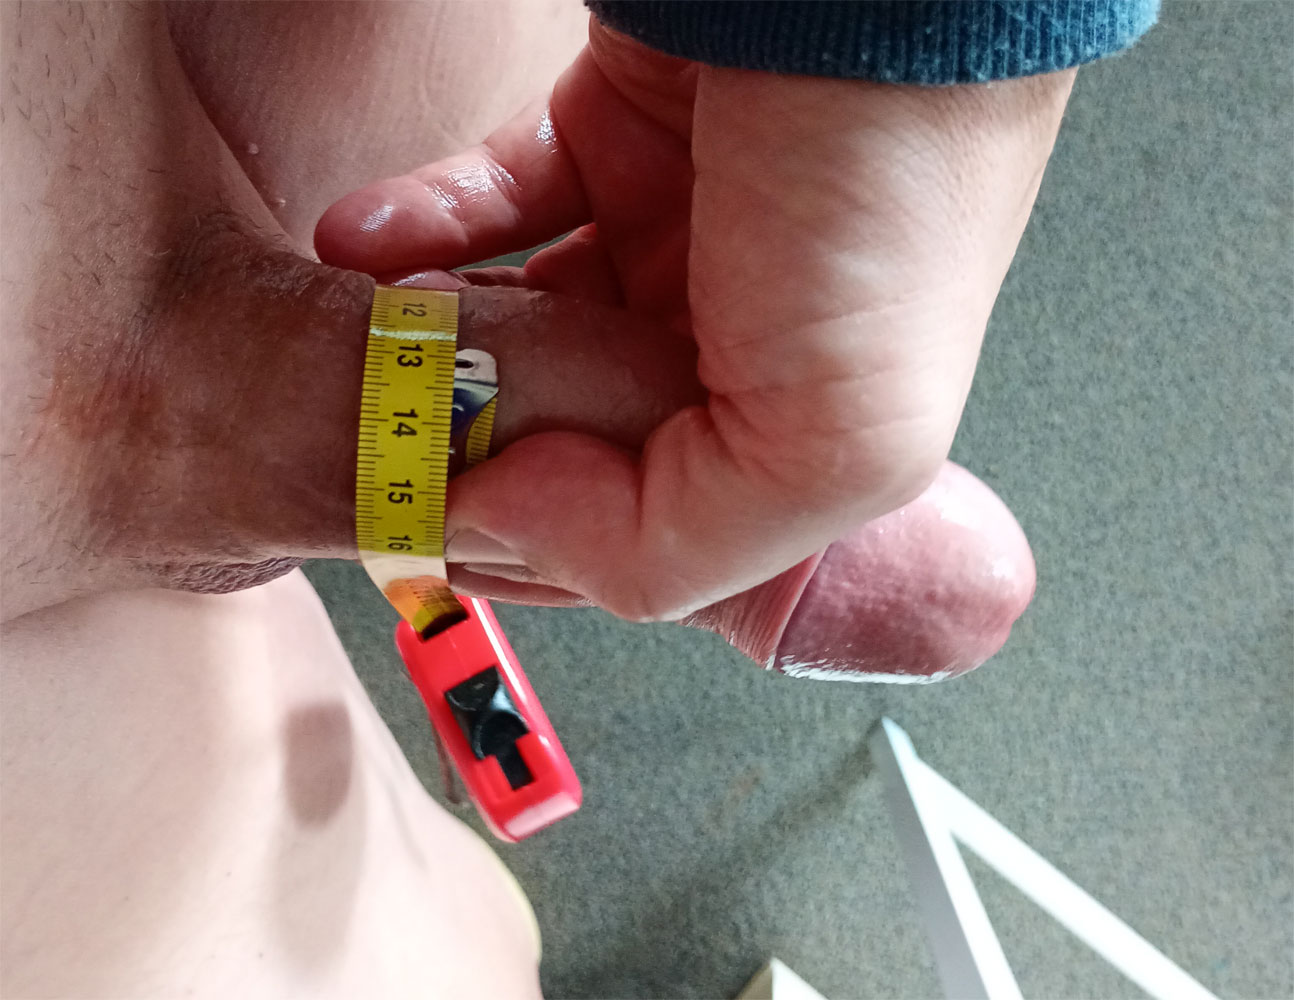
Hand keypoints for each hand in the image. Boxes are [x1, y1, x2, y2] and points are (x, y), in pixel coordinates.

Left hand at [316, 22, 1073, 623]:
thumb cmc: (891, 186)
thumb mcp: (834, 442)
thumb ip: (681, 542)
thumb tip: (509, 524)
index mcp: (794, 426)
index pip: (647, 528)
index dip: (544, 542)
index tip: (447, 524)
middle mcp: (734, 338)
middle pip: (569, 424)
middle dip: (479, 438)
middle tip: (392, 439)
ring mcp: (671, 232)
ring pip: (523, 319)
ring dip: (439, 341)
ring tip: (371, 346)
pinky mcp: (616, 130)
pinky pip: (496, 199)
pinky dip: (423, 226)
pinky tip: (365, 247)